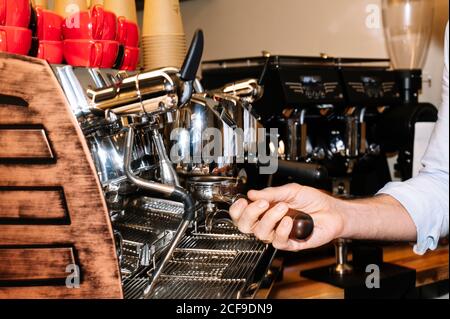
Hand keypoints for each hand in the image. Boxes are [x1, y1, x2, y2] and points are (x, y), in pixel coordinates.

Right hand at [229, 183, 344, 250]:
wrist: (332, 211)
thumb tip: (252, 193)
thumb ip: (271, 193)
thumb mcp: (291, 190)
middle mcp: (269, 223)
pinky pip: (278, 242)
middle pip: (246, 226)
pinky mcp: (291, 243)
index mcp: (265, 209)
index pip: (242, 214)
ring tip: (283, 207)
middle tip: (262, 204)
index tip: (243, 201)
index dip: (238, 210)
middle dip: (250, 214)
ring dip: (270, 218)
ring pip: (261, 233)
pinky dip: (281, 230)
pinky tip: (289, 220)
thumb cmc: (313, 201)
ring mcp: (279, 233)